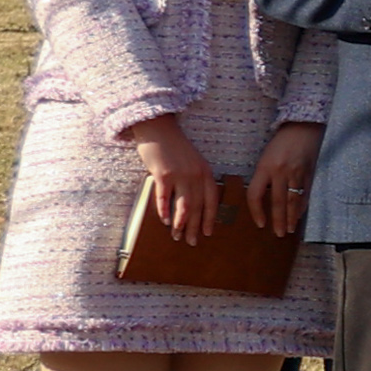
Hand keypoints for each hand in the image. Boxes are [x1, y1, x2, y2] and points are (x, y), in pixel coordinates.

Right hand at [126, 113, 216, 242]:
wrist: (158, 128)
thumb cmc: (174, 147)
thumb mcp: (192, 162)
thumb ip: (195, 179)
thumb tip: (193, 201)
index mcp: (205, 172)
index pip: (212, 200)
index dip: (209, 218)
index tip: (207, 233)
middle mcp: (196, 175)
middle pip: (198, 206)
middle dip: (194, 226)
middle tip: (191, 242)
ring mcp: (180, 174)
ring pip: (183, 205)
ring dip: (180, 223)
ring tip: (177, 236)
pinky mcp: (163, 174)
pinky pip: (165, 196)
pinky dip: (165, 210)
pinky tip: (165, 221)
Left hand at [246, 120, 321, 236]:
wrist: (303, 127)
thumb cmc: (281, 142)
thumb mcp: (266, 157)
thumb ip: (265, 176)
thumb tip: (264, 198)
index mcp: (265, 167)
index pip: (255, 194)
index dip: (257, 211)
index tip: (260, 224)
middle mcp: (280, 172)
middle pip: (277, 202)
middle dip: (277, 220)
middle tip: (278, 234)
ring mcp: (297, 173)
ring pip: (293, 200)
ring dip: (291, 217)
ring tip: (289, 230)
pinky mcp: (310, 173)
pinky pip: (305, 194)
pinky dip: (302, 206)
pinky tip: (299, 215)